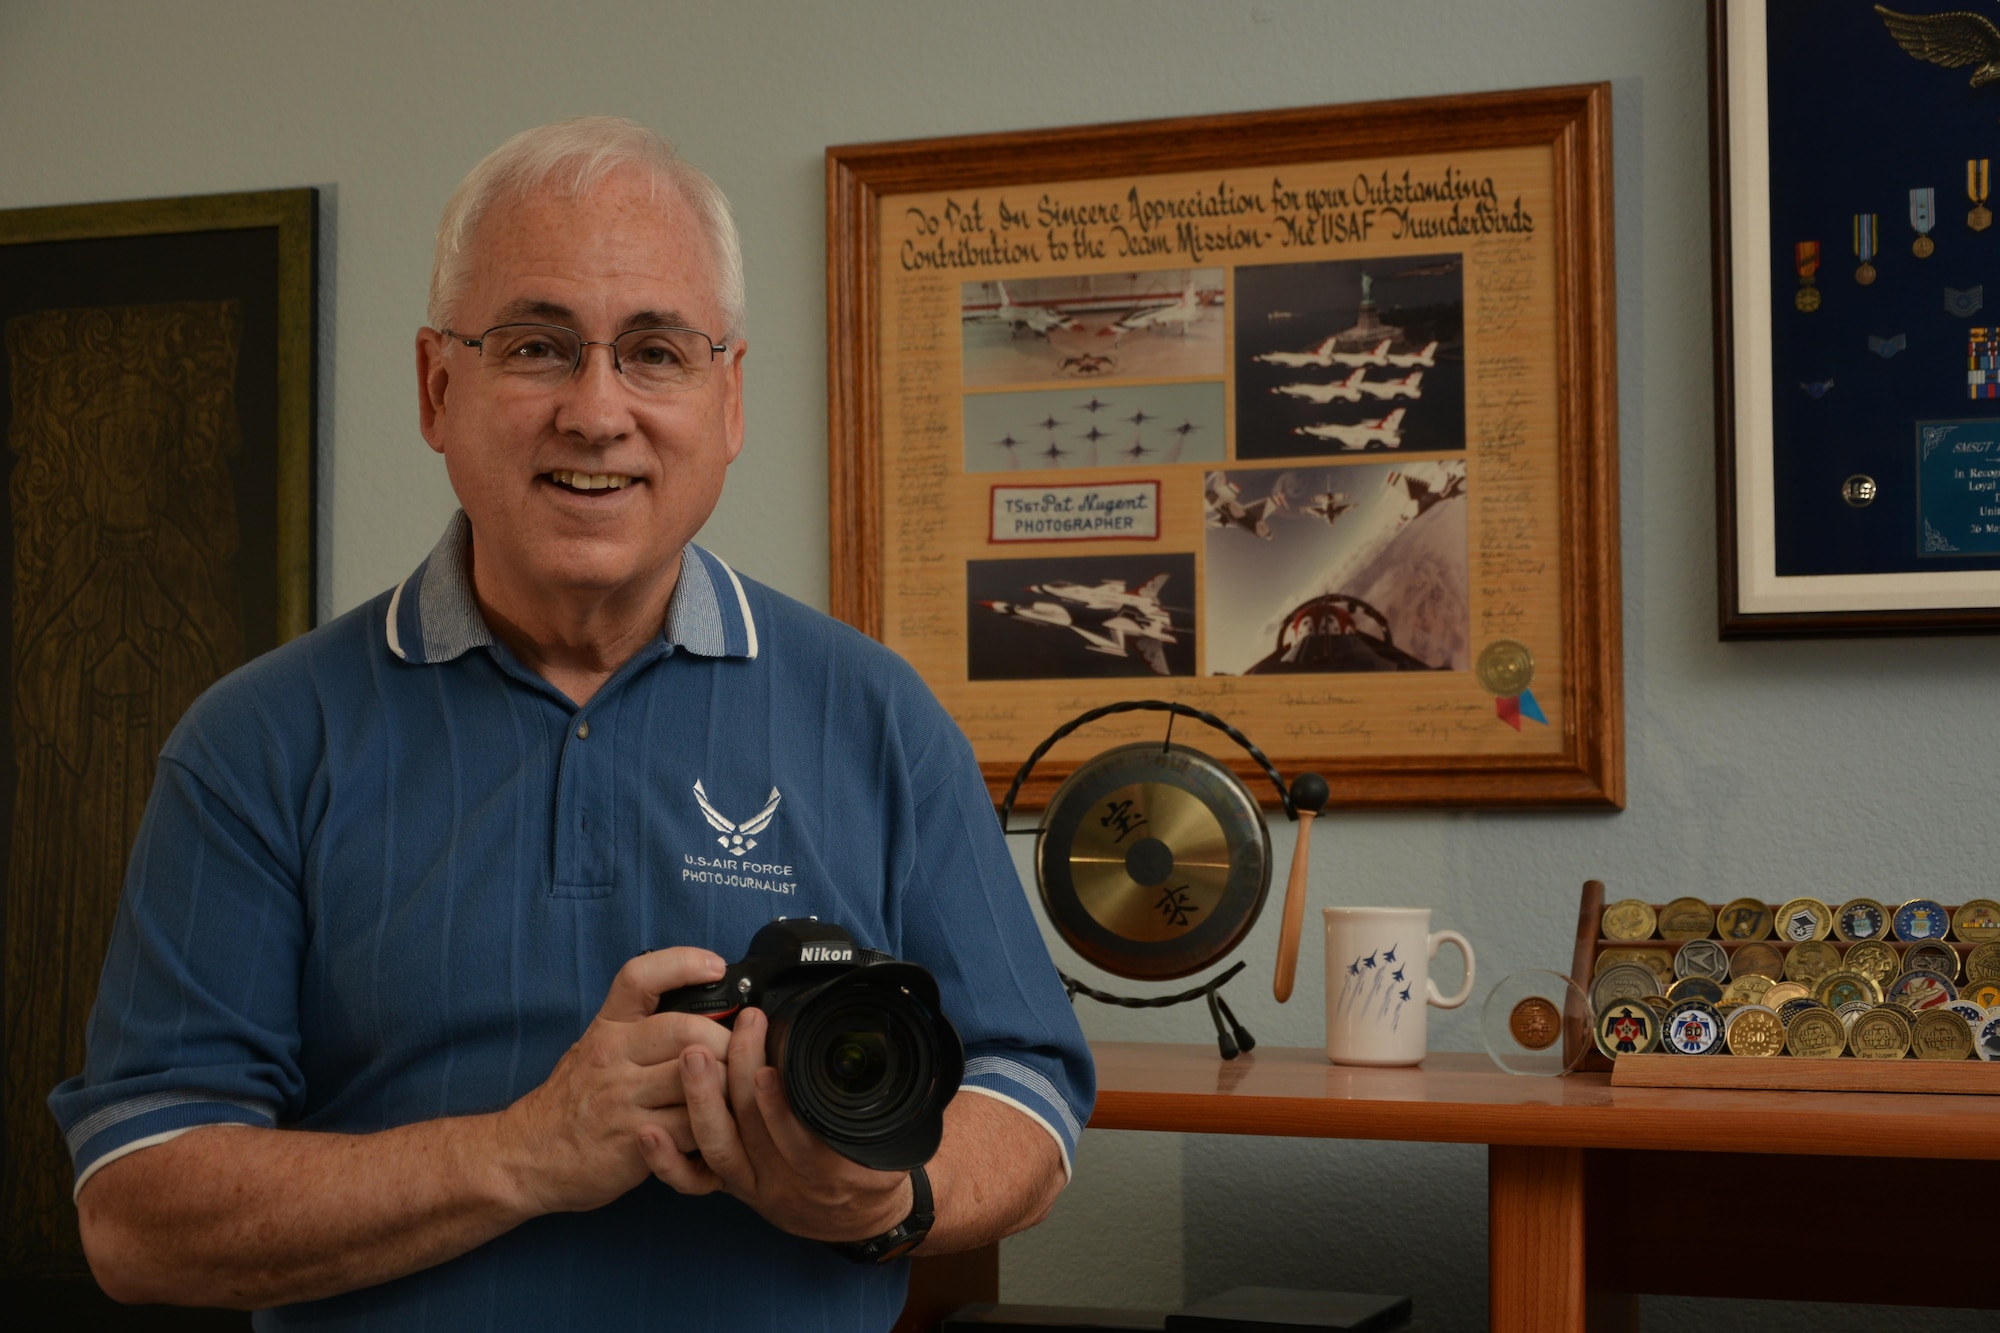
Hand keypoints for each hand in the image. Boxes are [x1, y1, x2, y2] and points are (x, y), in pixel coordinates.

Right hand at [495, 948, 735, 1215]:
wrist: (526, 1156)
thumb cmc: (573, 1101)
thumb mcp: (596, 1049)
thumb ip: (641, 1030)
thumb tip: (708, 1009)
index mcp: (608, 1028)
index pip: (639, 978)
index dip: (681, 963)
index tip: (716, 966)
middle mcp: (612, 1056)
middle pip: (685, 1030)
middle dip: (728, 1042)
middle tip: (746, 1054)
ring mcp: (621, 1098)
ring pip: (694, 1079)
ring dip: (729, 1087)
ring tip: (742, 1092)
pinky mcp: (632, 1139)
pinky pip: (690, 1128)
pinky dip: (716, 1129)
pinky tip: (723, 1130)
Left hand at [642, 1007, 912, 1242]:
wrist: (859, 1217)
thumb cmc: (874, 1168)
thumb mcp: (892, 1142)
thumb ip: (880, 1106)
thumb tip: (893, 1052)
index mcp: (831, 1173)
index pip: (803, 1142)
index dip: (782, 1106)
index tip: (771, 1065)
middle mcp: (787, 1184)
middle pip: (755, 1132)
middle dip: (741, 1075)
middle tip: (738, 1026)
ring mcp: (753, 1185)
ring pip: (719, 1148)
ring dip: (703, 1100)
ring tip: (694, 1054)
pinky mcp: (731, 1184)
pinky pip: (693, 1181)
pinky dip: (667, 1160)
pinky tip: (647, 1130)